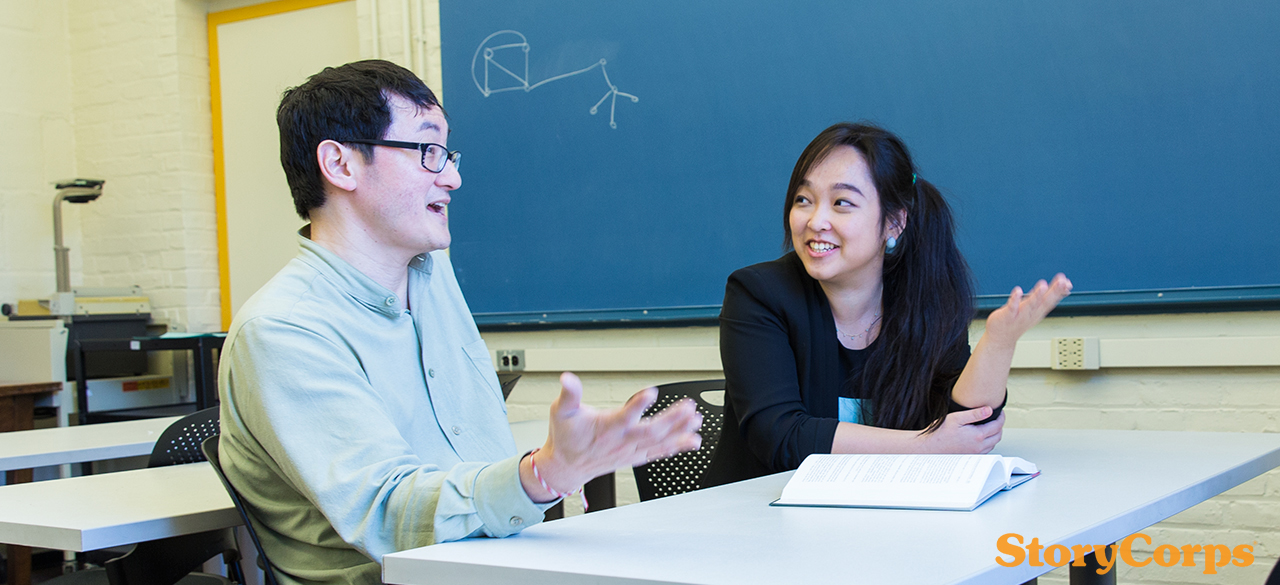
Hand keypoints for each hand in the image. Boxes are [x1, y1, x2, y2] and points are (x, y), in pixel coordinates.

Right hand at [528, 372, 702, 495]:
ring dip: (680, 431)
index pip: (623, 417)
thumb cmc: (566, 437)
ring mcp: (631, 450)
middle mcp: (622, 441)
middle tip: (688, 407)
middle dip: (672, 420)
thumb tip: (567, 378)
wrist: (567, 467)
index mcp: (606, 428)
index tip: (650, 393)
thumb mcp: (561, 412)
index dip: (637, 405)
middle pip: (651, 431)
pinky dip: (677, 446)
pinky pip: (660, 452)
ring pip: (659, 442)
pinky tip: (693, 440)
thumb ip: (568, 395)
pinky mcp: (636, 456)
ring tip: (696, 420)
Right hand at [915, 408, 1004, 453]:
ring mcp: (975, 453)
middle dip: (1000, 426)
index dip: (1001, 417)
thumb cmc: (940, 433)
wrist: (930, 447)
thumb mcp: (957, 418)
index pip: (997, 426)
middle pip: (998, 436)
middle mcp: (979, 446)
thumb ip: (974, 414)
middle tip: (997, 418)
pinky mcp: (971, 456)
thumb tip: (989, 410)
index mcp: (978, 435)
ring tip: (990, 426)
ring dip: (995, 435)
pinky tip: (981, 437)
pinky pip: (986, 450)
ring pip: (993, 444)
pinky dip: (988, 442)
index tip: (1000, 413)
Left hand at [984, 273, 1071, 349]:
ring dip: (1037, 295)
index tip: (1067, 282)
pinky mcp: (1007, 316)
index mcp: (1037, 311)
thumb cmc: (1016, 322)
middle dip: (1054, 291)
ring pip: (1030, 304)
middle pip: (1045, 302)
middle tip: (1063, 281)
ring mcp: (1019, 315)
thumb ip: (1042, 297)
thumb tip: (1055, 287)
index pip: (1051, 300)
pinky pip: (1012, 307)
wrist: (1001, 339)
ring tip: (1043, 285)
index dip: (1059, 291)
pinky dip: (1015, 299)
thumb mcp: (1033, 310)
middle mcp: (1031, 314)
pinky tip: (1018, 290)